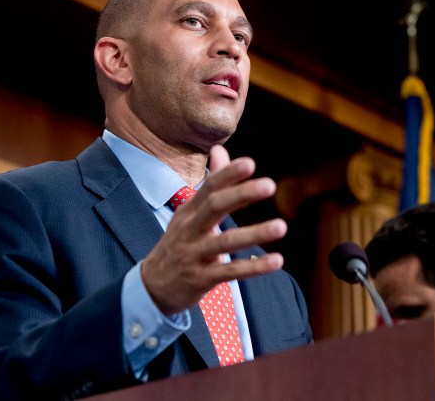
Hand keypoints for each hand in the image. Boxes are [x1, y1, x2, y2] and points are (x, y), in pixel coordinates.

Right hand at [140, 145, 286, 314]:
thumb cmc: (180, 243)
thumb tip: (220, 148)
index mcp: (190, 211)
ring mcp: (194, 254)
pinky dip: (254, 267)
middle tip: (270, 185)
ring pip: (226, 242)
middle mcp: (190, 229)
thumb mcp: (190, 213)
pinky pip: (230, 272)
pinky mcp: (201, 279)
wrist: (153, 286)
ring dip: (254, 233)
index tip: (250, 163)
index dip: (228, 174)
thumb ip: (211, 184)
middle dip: (241, 194)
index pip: (209, 187)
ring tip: (281, 226)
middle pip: (214, 207)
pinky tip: (277, 260)